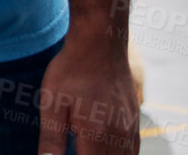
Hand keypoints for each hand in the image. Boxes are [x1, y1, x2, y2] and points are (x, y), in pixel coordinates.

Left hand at [37, 35, 138, 154]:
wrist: (100, 44)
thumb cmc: (71, 71)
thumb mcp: (52, 104)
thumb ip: (52, 139)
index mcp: (96, 135)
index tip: (68, 151)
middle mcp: (119, 136)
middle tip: (74, 145)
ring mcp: (131, 128)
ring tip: (84, 146)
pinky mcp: (135, 120)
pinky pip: (133, 150)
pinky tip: (103, 150)